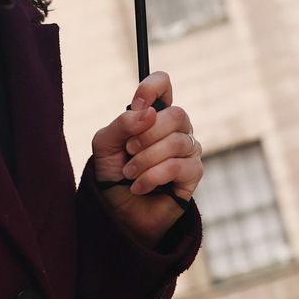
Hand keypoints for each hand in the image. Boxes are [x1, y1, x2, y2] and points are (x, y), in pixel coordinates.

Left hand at [91, 72, 202, 247]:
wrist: (118, 214)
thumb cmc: (113, 176)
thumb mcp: (105, 146)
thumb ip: (122, 124)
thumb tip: (149, 113)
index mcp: (154, 116)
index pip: (164, 85)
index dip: (153, 87)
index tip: (137, 104)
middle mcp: (176, 129)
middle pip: (176, 114)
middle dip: (147, 134)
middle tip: (128, 151)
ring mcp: (187, 151)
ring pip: (177, 142)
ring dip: (146, 160)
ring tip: (129, 174)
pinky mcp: (193, 174)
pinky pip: (179, 166)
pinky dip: (153, 176)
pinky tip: (139, 187)